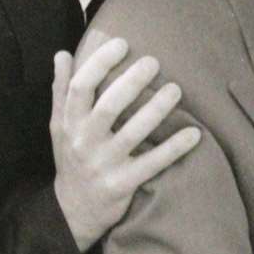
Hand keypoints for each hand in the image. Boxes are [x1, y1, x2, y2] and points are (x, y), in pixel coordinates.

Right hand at [51, 35, 201, 250]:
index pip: (81, 87)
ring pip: (132, 133)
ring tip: (176, 89)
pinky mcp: (123, 184)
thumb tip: (62, 53)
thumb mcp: (59, 125)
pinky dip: (174, 148)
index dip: (100, 63)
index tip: (122, 43)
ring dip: (156, 110)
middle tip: (153, 61)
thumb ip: (62, 90)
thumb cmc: (71, 157)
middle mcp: (84, 141)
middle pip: (108, 107)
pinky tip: (195, 133)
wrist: (72, 210)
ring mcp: (104, 163)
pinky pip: (152, 164)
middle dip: (131, 82)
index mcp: (69, 122)